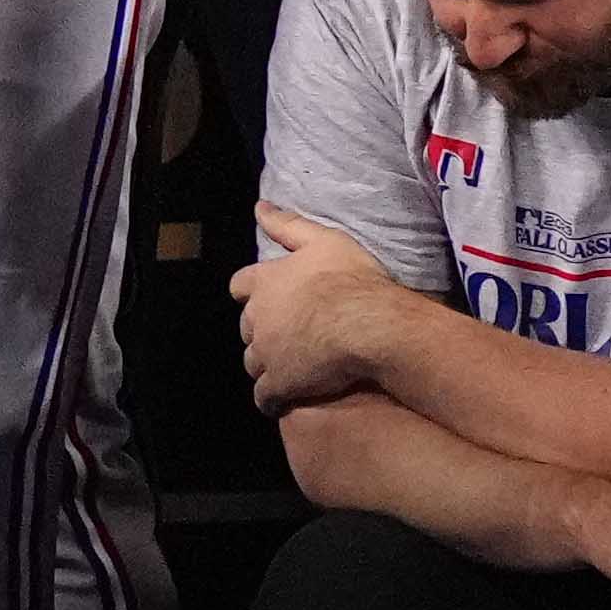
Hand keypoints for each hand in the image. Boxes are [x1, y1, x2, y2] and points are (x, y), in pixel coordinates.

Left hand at [233, 202, 421, 413]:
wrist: (370, 325)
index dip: (253, 293)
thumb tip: (259, 207)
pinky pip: (265, 397)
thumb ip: (288, 225)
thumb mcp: (324, 240)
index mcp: (264, 282)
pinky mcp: (279, 383)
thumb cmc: (352, 280)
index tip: (267, 299)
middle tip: (288, 336)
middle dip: (262, 331)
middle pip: (247, 327)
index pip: (241, 286)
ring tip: (290, 368)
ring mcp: (266, 352)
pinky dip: (272, 400)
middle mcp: (257, 317)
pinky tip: (285, 402)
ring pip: (254, 362)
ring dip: (267, 365)